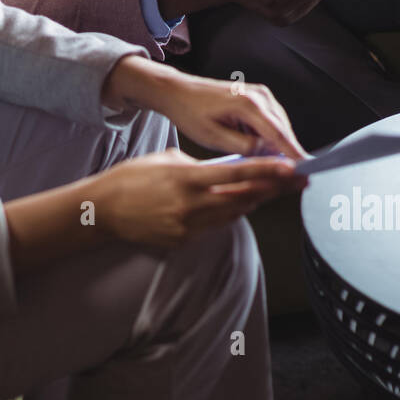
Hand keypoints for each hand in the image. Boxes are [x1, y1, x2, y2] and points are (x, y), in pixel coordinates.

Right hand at [89, 149, 307, 248]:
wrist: (103, 210)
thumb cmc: (132, 178)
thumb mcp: (166, 159)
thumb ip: (198, 165)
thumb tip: (224, 170)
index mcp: (187, 178)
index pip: (238, 174)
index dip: (268, 172)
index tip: (290, 168)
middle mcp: (191, 204)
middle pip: (244, 198)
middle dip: (273, 189)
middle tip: (295, 181)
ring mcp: (188, 225)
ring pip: (233, 214)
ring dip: (254, 201)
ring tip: (272, 191)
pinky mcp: (183, 239)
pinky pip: (214, 225)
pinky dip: (227, 214)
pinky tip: (235, 204)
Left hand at [153, 70, 306, 158]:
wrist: (178, 92)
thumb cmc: (190, 112)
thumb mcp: (213, 138)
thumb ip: (243, 148)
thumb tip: (266, 157)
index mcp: (247, 104)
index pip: (278, 134)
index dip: (293, 154)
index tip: (304, 169)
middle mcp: (258, 96)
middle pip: (284, 130)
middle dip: (289, 152)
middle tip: (292, 176)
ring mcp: (259, 94)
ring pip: (279, 126)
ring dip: (279, 145)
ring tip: (275, 165)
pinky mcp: (257, 97)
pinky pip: (272, 120)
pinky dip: (271, 135)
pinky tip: (262, 149)